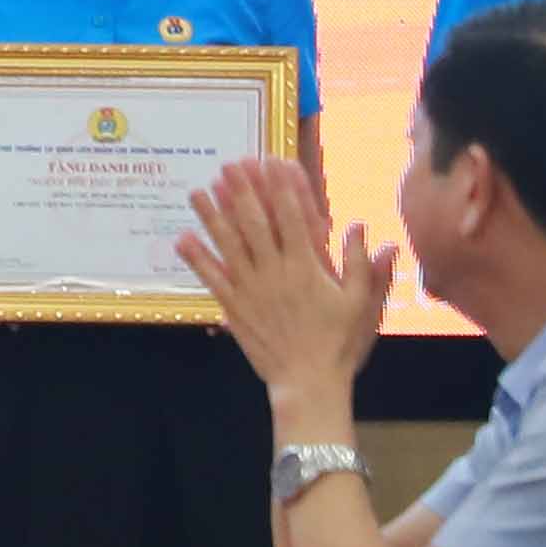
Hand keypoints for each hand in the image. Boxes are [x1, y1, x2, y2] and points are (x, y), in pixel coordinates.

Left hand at [175, 156, 393, 417]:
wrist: (309, 385)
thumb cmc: (340, 345)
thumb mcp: (363, 305)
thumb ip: (363, 265)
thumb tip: (363, 226)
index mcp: (308, 268)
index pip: (293, 218)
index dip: (282, 187)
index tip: (272, 161)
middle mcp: (275, 273)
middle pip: (255, 224)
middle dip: (242, 191)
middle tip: (229, 163)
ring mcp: (251, 290)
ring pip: (229, 245)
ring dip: (212, 216)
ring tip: (198, 189)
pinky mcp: (234, 308)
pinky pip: (212, 279)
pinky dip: (197, 258)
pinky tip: (182, 237)